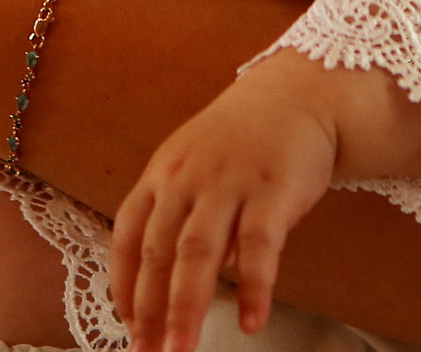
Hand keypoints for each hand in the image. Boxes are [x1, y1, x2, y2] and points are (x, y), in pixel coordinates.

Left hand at [111, 66, 338, 351]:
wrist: (298, 94)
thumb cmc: (242, 140)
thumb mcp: (195, 166)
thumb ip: (181, 218)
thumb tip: (173, 282)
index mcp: (163, 174)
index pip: (128, 235)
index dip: (122, 282)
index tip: (123, 323)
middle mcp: (188, 179)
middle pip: (158, 251)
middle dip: (148, 308)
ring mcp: (229, 184)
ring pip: (198, 253)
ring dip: (187, 307)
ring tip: (180, 349)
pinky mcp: (272, 191)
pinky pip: (260, 247)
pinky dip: (254, 288)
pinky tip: (251, 322)